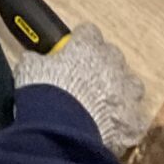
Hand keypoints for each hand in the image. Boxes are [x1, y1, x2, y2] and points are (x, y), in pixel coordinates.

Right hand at [14, 22, 149, 153]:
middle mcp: (112, 65)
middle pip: (113, 56)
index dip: (79, 43)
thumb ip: (38, 60)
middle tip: (85, 80)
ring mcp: (126, 94)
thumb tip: (36, 59)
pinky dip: (125, 124)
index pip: (89, 33)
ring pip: (132, 85)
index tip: (70, 52)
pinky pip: (134, 119)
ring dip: (121, 91)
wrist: (61, 130)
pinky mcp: (133, 122)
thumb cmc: (44, 93)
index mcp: (87, 47)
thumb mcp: (29, 69)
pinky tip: (113, 130)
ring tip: (104, 104)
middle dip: (102, 65)